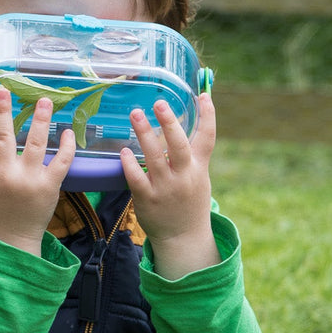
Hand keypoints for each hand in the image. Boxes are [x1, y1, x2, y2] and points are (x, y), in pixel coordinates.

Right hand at [0, 89, 74, 254]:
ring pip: (33, 143)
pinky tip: (67, 131)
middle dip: (4, 110)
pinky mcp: (49, 187)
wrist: (10, 241)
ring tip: (44, 101)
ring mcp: (29, 180)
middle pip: (3, 136)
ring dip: (39, 119)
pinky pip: (60, 162)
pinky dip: (65, 146)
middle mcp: (6, 174)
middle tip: (6, 90)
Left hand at [121, 94, 219, 279]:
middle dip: (170, 123)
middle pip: (180, 145)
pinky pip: (136, 178)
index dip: (208, 116)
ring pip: (154, 158)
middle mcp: (184, 176)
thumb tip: (179, 124)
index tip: (203, 95)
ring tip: (135, 114)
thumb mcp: (198, 176)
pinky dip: (129, 164)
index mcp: (199, 168)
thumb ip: (191, 153)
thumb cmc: (188, 200)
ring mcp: (166, 188)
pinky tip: (123, 151)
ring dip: (144, 134)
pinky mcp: (148, 200)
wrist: (183, 237)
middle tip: (159, 103)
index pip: (208, 138)